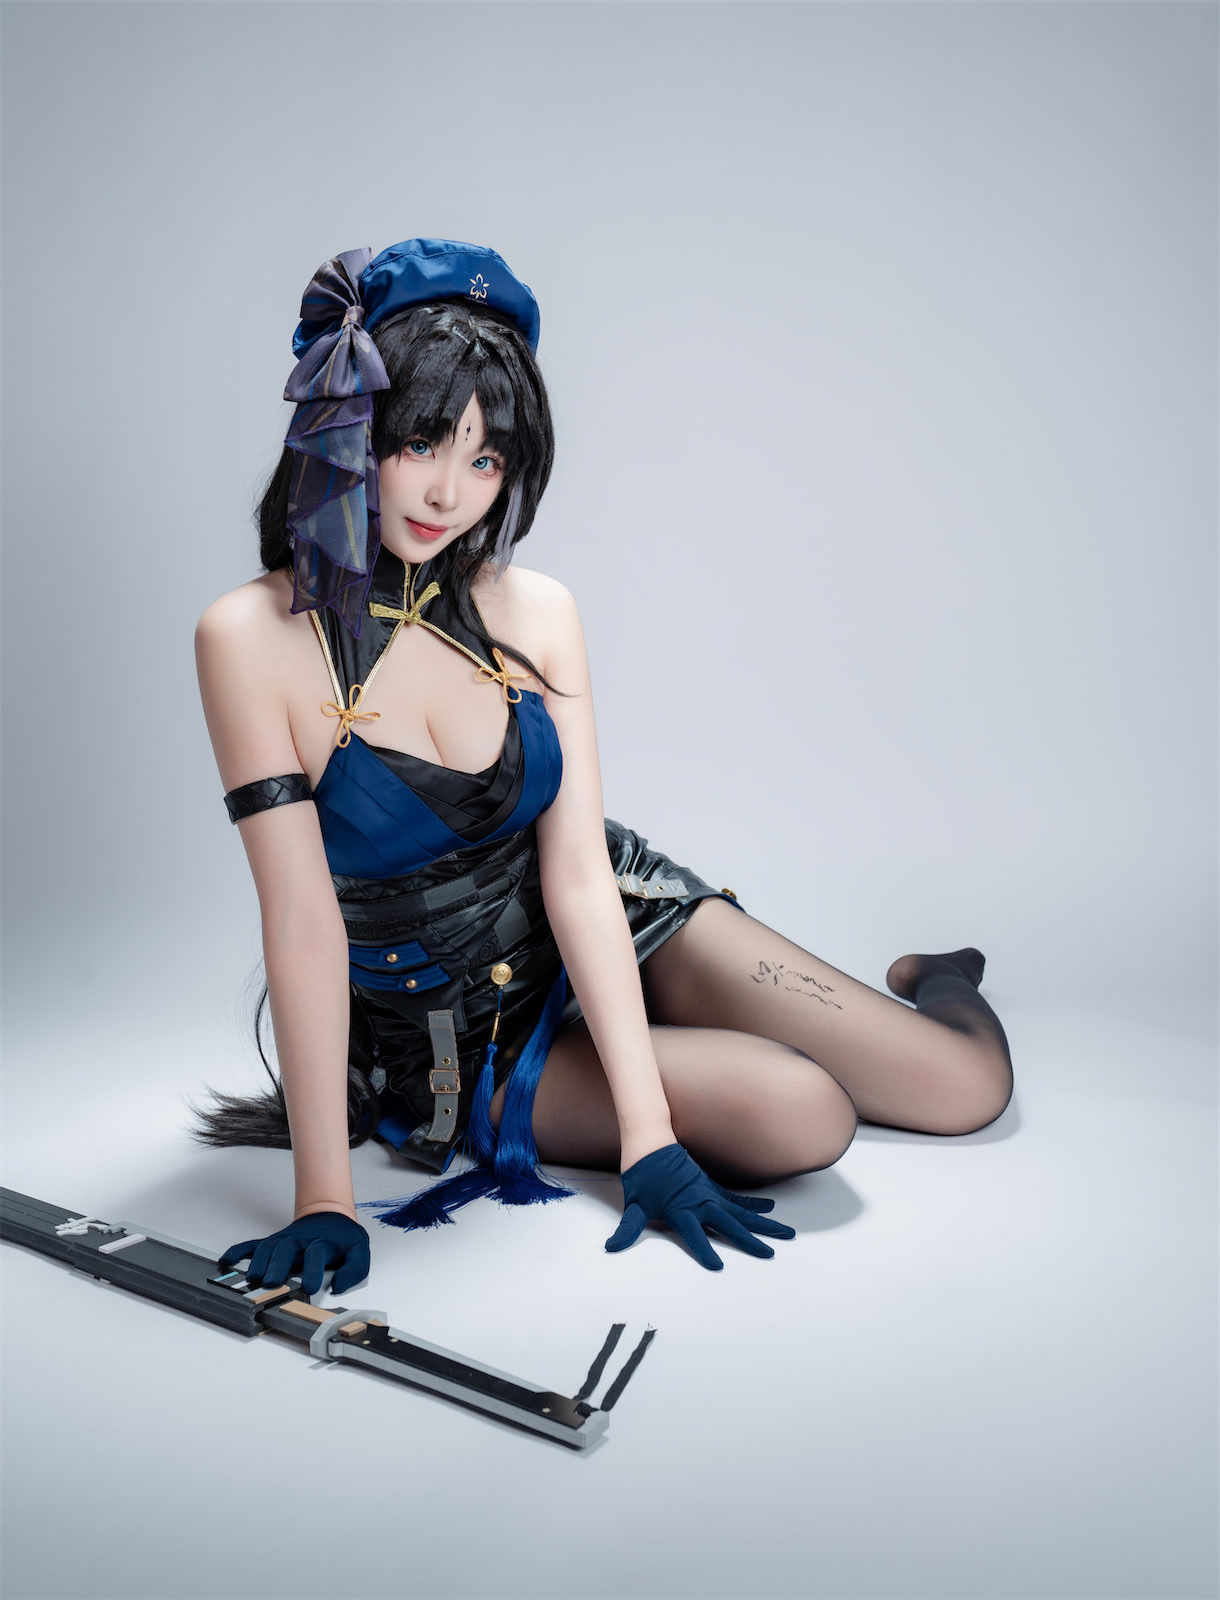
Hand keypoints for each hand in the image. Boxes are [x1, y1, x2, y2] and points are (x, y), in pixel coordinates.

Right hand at [218, 1211, 370, 1295]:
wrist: (329, 1215)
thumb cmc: (343, 1238)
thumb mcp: (360, 1250)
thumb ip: (355, 1269)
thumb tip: (338, 1286)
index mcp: (321, 1244)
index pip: (316, 1255)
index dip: (313, 1271)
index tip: (311, 1287)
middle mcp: (299, 1242)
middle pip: (286, 1251)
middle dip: (278, 1266)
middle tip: (273, 1282)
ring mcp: (283, 1241)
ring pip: (267, 1249)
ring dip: (258, 1263)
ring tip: (252, 1279)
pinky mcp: (272, 1242)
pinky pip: (252, 1245)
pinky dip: (238, 1251)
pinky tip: (226, 1260)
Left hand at [605, 1141, 795, 1269]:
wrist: (650, 1142)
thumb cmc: (641, 1176)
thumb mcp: (634, 1206)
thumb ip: (628, 1230)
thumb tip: (611, 1247)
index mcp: (681, 1209)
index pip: (694, 1235)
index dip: (704, 1250)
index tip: (717, 1266)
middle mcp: (700, 1202)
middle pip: (729, 1224)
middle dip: (749, 1240)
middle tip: (769, 1254)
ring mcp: (709, 1193)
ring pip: (741, 1212)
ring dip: (763, 1223)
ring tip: (786, 1232)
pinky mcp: (712, 1187)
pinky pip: (737, 1199)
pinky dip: (754, 1205)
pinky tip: (770, 1209)